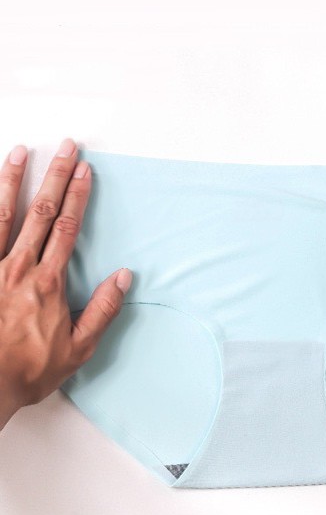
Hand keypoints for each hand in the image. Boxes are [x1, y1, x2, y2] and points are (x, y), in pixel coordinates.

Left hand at [0, 140, 131, 429]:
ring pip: (2, 215)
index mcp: (48, 283)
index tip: (85, 170)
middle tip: (65, 146)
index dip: (77, 196)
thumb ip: (103, 309)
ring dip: (12, 180)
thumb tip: (125, 276)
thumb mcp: (80, 347)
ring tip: (20, 152)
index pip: (67, 228)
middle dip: (54, 176)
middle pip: (40, 212)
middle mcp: (19, 267)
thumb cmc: (30, 367)